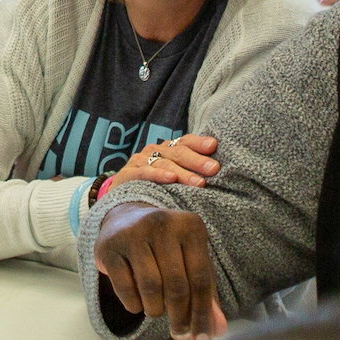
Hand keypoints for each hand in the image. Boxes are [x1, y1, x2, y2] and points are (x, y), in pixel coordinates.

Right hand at [94, 205, 226, 339]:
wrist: (124, 220)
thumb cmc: (167, 248)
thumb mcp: (190, 263)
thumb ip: (206, 296)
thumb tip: (218, 331)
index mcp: (191, 226)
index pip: (202, 278)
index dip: (203, 314)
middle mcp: (164, 224)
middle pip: (177, 285)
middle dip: (179, 317)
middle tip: (179, 334)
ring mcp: (134, 233)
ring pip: (151, 287)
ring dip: (156, 310)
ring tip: (156, 310)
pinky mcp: (109, 247)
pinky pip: (125, 288)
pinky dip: (134, 305)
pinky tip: (138, 303)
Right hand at [104, 134, 219, 189]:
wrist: (121, 198)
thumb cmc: (155, 187)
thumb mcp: (173, 177)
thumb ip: (192, 172)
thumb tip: (218, 172)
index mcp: (167, 149)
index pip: (185, 141)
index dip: (199, 143)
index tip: (214, 146)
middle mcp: (154, 151)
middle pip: (178, 152)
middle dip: (197, 161)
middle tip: (214, 169)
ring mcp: (140, 161)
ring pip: (164, 164)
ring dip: (183, 173)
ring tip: (199, 182)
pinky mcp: (127, 175)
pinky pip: (144, 173)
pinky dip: (157, 175)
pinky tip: (170, 179)